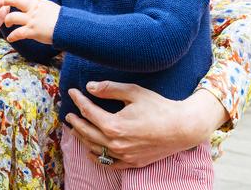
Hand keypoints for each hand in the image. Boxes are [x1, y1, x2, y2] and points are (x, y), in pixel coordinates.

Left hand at [3, 0, 59, 44]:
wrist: (68, 27)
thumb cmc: (61, 18)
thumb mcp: (49, 6)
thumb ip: (40, 5)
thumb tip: (35, 4)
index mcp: (38, 2)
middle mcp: (33, 9)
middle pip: (14, 0)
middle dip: (7, 2)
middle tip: (3, 5)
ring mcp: (32, 20)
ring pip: (12, 17)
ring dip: (7, 20)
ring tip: (7, 24)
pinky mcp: (32, 31)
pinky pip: (17, 33)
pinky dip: (12, 36)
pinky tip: (10, 39)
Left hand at [65, 82, 227, 168]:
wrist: (183, 128)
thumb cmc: (159, 107)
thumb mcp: (134, 92)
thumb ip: (110, 89)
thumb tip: (90, 87)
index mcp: (114, 125)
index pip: (88, 112)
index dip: (78, 100)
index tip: (72, 92)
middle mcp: (116, 143)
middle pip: (87, 132)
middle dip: (75, 122)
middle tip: (68, 114)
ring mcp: (124, 156)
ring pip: (95, 149)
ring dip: (82, 138)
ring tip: (75, 129)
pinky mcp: (132, 162)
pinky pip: (108, 163)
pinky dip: (97, 157)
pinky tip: (91, 151)